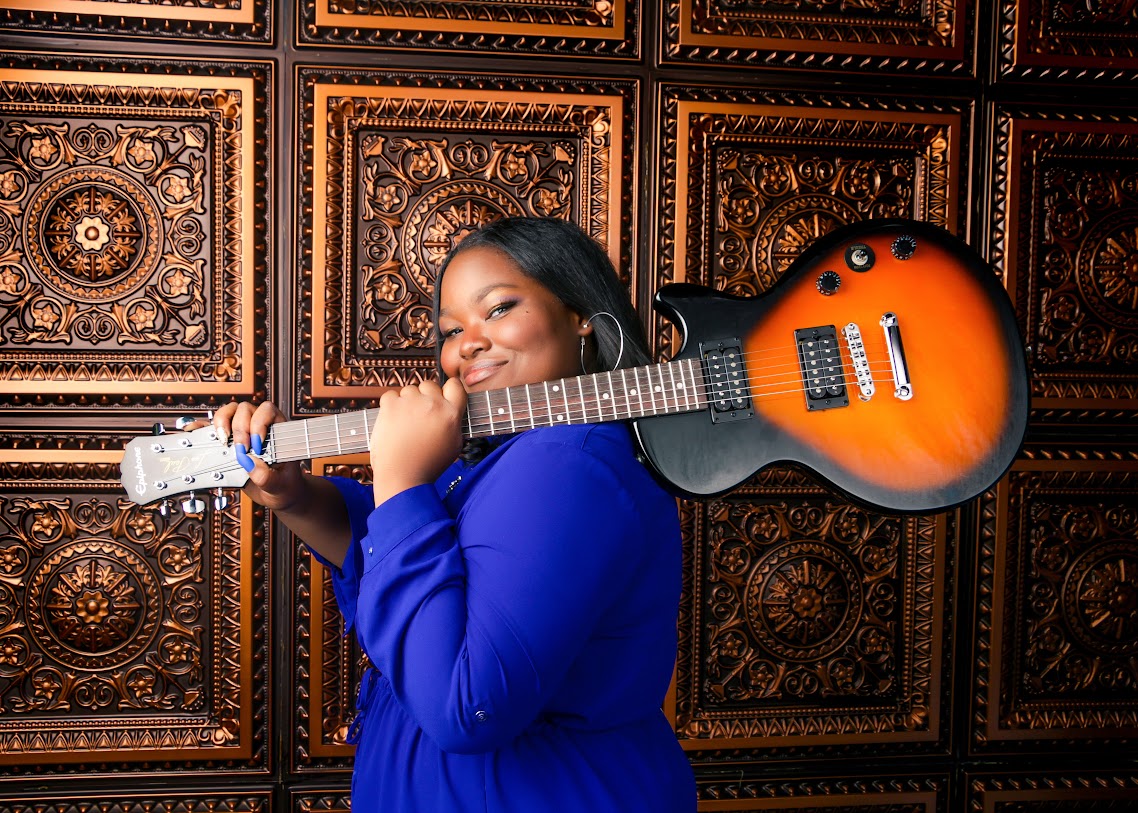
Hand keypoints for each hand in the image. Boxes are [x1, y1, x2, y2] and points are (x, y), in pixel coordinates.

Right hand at [208, 400, 306, 511]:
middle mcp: (259, 424)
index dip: (259, 424)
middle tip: (240, 450)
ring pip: (228, 412)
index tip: (256, 445)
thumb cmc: (282, 484)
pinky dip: (202, 427)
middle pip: (245, 409)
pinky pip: (211, 427)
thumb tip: (250, 464)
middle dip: (240, 429)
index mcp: (277, 428)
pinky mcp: (226, 440)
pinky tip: (197, 432)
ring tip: (222, 441)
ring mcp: (241, 431)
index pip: (267, 411)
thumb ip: (266, 476)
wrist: (274, 494)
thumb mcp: (279, 484)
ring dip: (222, 423)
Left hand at [370, 378, 466, 505]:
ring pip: (409, 390)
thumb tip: (453, 409)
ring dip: (406, 402)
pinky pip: (391, 395)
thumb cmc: (427, 465)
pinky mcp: (391, 405)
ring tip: (404, 423)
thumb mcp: (454, 445)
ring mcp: (411, 403)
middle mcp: (433, 405)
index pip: (455, 385)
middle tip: (419, 416)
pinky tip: (393, 422)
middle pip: (429, 385)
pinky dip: (390, 405)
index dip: (446, 390)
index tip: (440, 397)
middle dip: (424, 396)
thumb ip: (455, 423)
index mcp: (451, 414)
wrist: (402, 477)